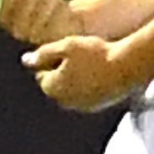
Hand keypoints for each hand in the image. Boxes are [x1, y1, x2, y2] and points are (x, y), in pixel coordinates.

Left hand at [23, 34, 140, 110]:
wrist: (127, 68)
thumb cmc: (95, 54)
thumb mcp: (66, 46)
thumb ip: (43, 54)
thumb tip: (26, 60)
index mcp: (52, 88)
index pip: (41, 74)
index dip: (52, 59)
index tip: (68, 50)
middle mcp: (64, 101)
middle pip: (56, 83)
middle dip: (62, 70)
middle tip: (80, 55)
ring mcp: (81, 106)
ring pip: (72, 89)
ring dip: (76, 77)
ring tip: (92, 62)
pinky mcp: (97, 106)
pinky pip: (87, 93)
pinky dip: (90, 84)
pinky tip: (101, 71)